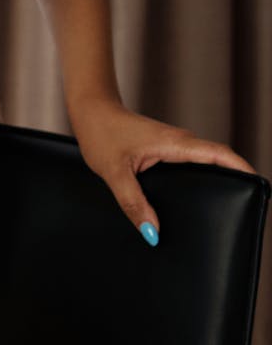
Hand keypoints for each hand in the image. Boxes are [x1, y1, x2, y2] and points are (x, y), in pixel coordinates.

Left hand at [70, 98, 256, 245]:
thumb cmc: (100, 133)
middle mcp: (180, 142)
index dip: (243, 171)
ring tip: (223, 208)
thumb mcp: (114, 172)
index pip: (221, 156)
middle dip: (235, 182)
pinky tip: (191, 199)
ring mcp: (173, 146)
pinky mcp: (164, 150)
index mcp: (175, 144)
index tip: (260, 190)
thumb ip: (132, 203)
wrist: (90, 111)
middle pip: (219, 162)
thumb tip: (153, 232)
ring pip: (204, 164)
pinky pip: (190, 165)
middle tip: (244, 208)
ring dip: (216, 181)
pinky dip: (198, 179)